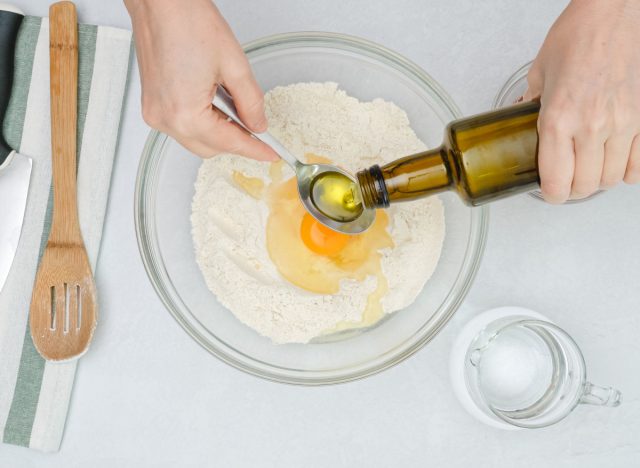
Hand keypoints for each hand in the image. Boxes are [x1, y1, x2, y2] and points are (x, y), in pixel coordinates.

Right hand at [124, 0, 276, 160]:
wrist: (159, 2)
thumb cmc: (187, 22)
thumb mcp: (234, 65)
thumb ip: (251, 102)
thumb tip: (258, 124)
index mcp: (184, 113)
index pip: (228, 143)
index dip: (254, 150)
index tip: (270, 154)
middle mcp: (165, 118)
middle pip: (210, 149)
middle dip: (235, 142)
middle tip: (257, 129)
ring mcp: (154, 113)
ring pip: (195, 140)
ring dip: (218, 132)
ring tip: (233, 107)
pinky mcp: (151, 104)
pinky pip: (181, 126)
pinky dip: (201, 122)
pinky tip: (214, 103)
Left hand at [524, 0, 639, 202]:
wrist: (614, 13)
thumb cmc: (579, 36)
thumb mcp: (539, 73)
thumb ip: (529, 104)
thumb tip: (520, 119)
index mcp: (557, 119)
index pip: (556, 182)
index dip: (551, 194)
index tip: (550, 191)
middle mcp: (590, 126)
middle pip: (585, 186)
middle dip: (572, 190)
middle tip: (566, 181)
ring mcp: (622, 124)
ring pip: (611, 179)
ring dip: (597, 180)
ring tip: (588, 169)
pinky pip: (639, 165)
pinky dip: (627, 171)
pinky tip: (615, 162)